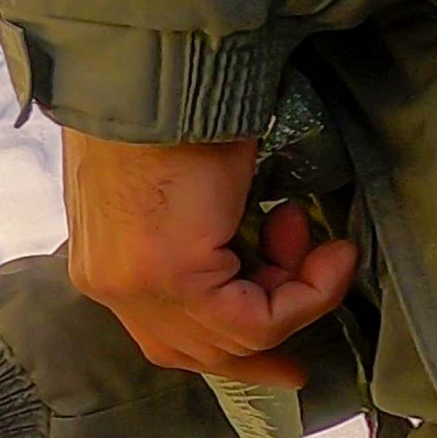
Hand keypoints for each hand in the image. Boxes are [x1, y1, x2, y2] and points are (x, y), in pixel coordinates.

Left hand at [62, 131, 356, 387]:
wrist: (161, 73)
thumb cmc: (180, 112)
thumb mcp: (192, 191)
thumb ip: (207, 242)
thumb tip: (258, 266)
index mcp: (106, 265)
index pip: (168, 340)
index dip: (233, 355)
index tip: (289, 364)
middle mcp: (112, 285)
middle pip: (201, 348)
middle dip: (272, 339)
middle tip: (323, 304)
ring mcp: (135, 286)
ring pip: (236, 336)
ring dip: (297, 292)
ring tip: (313, 235)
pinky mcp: (169, 276)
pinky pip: (255, 321)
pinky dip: (307, 293)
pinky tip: (330, 251)